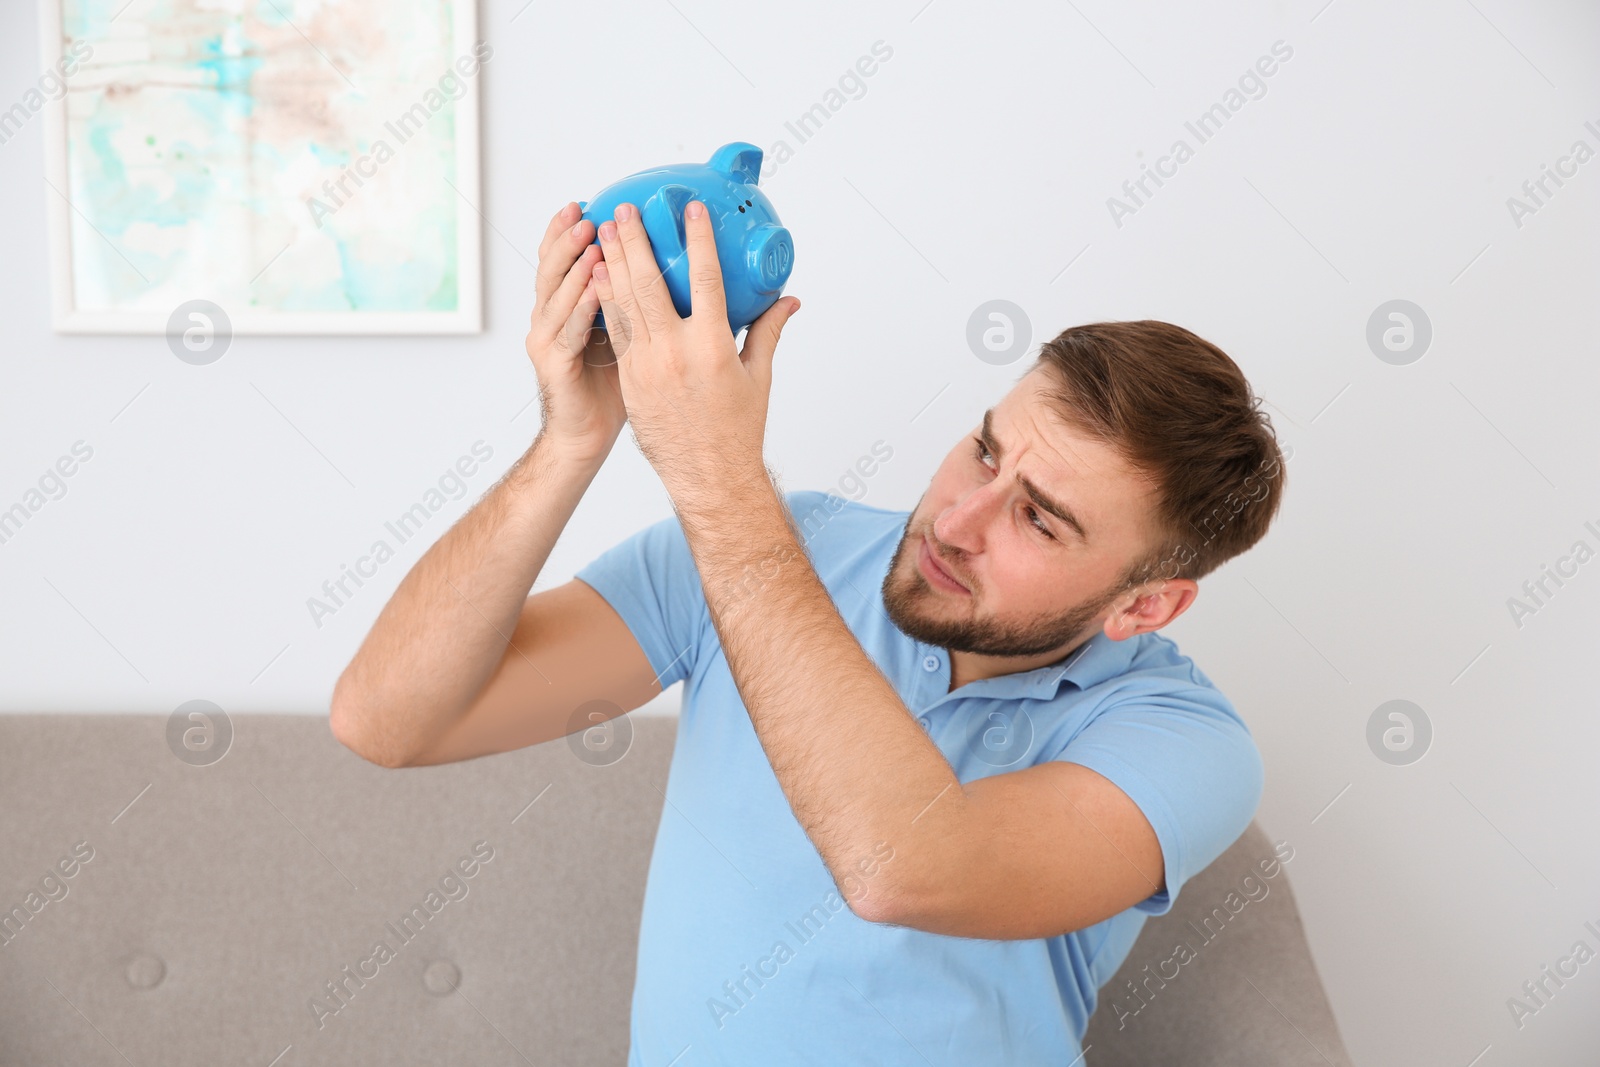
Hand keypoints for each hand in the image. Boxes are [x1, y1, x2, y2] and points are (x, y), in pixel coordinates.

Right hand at [524, 202, 626, 462]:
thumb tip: (677, 273)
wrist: (587, 434)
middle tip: (587, 214)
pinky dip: (580, 308)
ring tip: (591, 242)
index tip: (589, 203)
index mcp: (568, 307)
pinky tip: (593, 290)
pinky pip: (568, 331)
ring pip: (556, 294)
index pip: (564, 260)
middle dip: (568, 239)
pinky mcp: (553, 364)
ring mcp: (547, 339)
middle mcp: (551, 317)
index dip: (570, 232)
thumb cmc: (613, 387)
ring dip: (573, 266)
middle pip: (553, 268)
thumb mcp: (628, 334)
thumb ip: (639, 302)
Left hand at [590, 199, 799, 499]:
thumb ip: (768, 331)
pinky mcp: (630, 379)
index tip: (690, 209)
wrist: (707, 475)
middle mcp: (676, 352)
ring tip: (603, 233)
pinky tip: (600, 277)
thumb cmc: (737, 429)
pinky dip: (606, 300)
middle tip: (625, 211)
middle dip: (635, 242)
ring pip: (624, 304)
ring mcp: (647, 366)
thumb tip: (788, 300)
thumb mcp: (758, 377)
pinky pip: (616, 331)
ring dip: (612, 264)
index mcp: (713, 346)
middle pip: (650, 284)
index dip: (698, 240)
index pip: (705, 279)